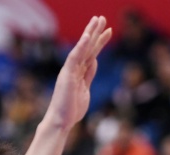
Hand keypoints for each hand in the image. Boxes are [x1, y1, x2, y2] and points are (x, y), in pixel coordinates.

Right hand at [43, 16, 112, 130]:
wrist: (61, 121)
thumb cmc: (71, 109)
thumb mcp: (85, 89)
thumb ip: (88, 75)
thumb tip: (94, 61)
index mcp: (79, 72)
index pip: (91, 54)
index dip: (99, 42)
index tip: (108, 31)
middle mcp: (74, 68)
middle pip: (87, 47)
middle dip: (95, 32)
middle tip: (102, 18)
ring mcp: (70, 70)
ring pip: (82, 49)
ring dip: (90, 34)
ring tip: (98, 20)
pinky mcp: (67, 75)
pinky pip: (75, 57)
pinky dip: (81, 46)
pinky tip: (88, 36)